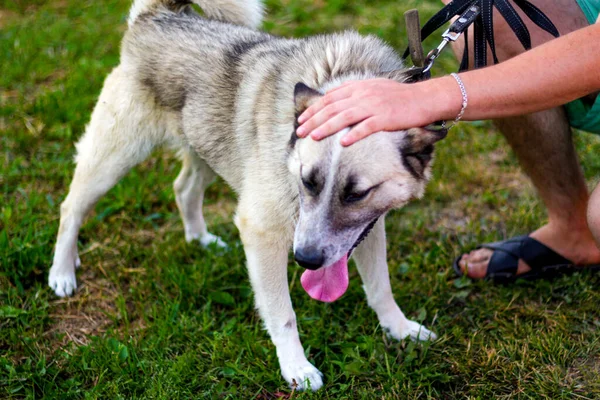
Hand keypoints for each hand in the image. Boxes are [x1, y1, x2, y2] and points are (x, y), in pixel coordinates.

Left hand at [296, 78, 450, 145]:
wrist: (424, 99)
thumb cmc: (399, 97)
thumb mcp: (373, 88)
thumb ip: (354, 93)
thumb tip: (334, 100)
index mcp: (359, 87)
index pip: (330, 98)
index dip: (313, 109)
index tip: (301, 119)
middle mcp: (364, 94)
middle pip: (332, 108)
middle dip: (313, 120)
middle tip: (299, 131)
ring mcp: (374, 106)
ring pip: (344, 117)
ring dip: (326, 127)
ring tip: (313, 137)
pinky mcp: (386, 118)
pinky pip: (366, 127)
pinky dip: (353, 135)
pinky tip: (342, 143)